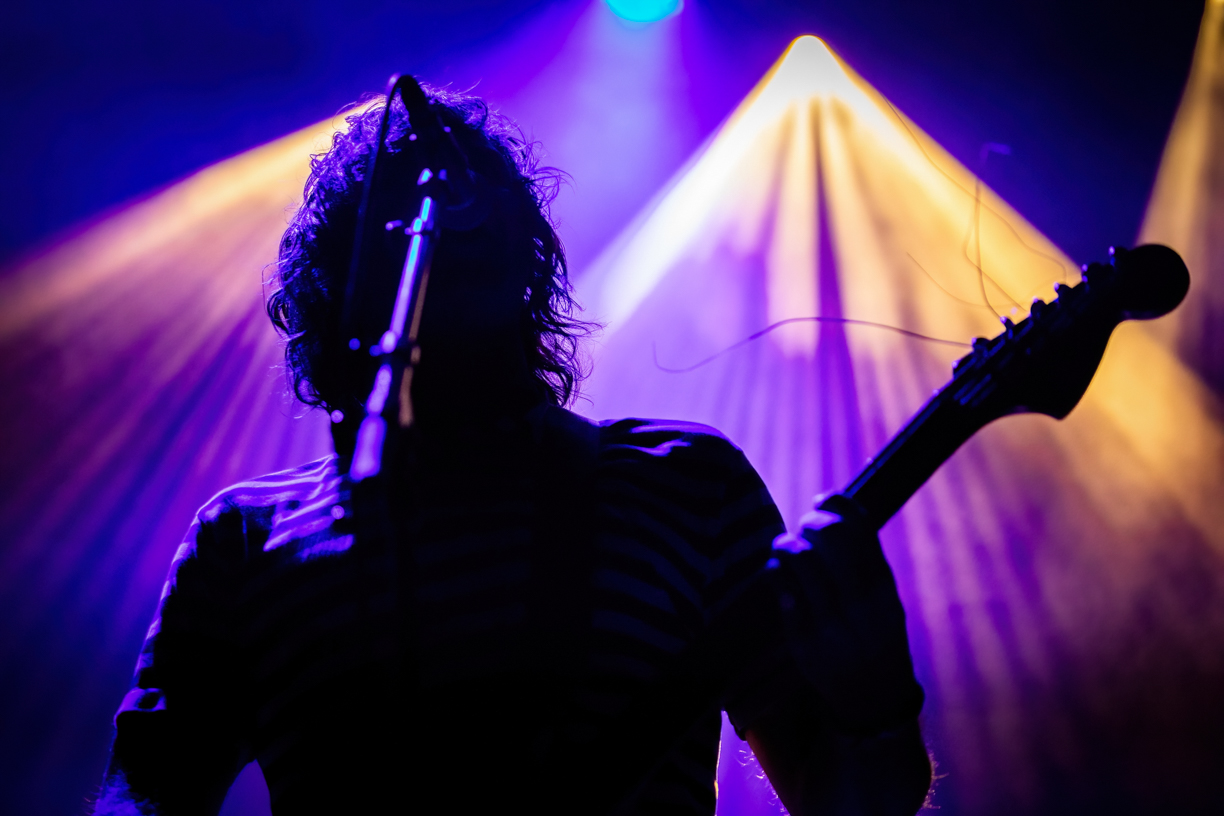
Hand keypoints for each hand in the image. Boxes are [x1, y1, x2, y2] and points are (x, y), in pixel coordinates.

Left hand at [768, 493, 922, 734]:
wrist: (874, 701)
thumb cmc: (875, 639)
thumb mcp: (884, 601)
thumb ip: (867, 560)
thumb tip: (841, 506)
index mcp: (884, 590)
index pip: (861, 528)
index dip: (836, 503)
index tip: (821, 501)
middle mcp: (862, 605)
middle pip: (830, 536)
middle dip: (810, 522)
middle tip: (802, 529)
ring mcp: (833, 624)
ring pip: (802, 559)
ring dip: (785, 544)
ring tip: (784, 549)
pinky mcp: (804, 642)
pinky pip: (783, 592)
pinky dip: (775, 573)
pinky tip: (777, 574)